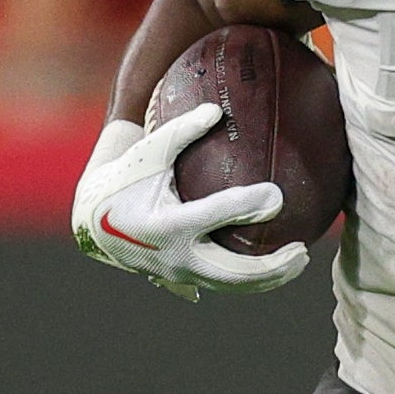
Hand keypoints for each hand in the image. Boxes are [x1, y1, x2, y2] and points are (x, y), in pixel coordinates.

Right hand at [70, 107, 308, 298]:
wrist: (91, 218)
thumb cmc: (123, 175)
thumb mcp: (148, 151)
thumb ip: (181, 131)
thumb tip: (217, 108)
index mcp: (164, 224)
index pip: (215, 215)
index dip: (247, 206)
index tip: (278, 195)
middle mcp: (171, 256)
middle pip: (232, 272)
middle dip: (271, 267)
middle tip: (303, 250)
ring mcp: (175, 274)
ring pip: (229, 285)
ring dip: (266, 279)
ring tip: (298, 261)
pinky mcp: (177, 280)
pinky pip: (216, 285)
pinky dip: (245, 282)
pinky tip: (272, 276)